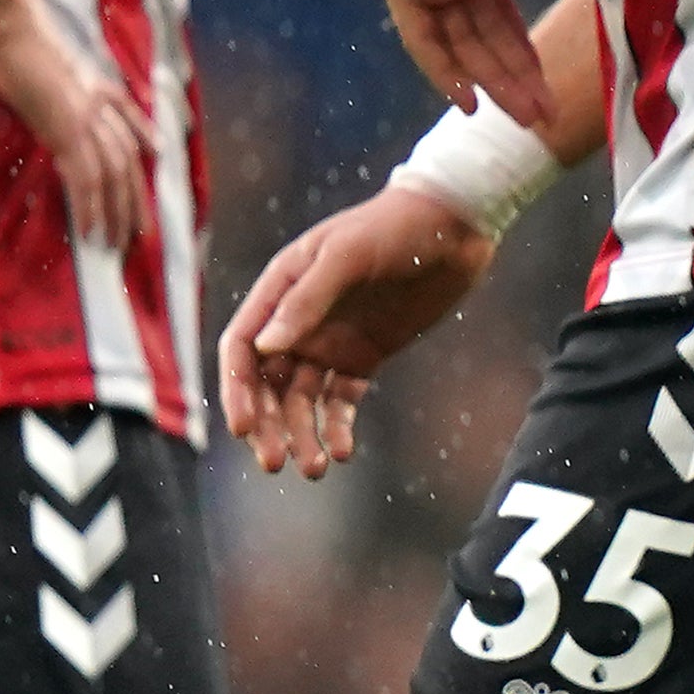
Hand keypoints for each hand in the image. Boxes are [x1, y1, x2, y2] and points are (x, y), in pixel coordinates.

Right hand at [0, 0, 149, 255]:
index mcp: (75, 77)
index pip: (119, 113)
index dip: (136, 137)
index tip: (151, 158)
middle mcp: (88, 96)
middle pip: (126, 153)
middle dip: (133, 194)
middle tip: (138, 229)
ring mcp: (81, 111)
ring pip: (114, 172)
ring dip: (118, 211)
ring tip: (118, 245)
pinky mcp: (66, 124)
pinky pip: (88, 176)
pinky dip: (92, 207)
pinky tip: (92, 234)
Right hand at [217, 182, 498, 478]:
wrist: (455, 225)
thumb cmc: (395, 226)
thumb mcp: (347, 255)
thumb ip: (306, 300)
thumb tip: (263, 347)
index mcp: (281, 289)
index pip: (242, 349)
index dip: (237, 390)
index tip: (244, 428)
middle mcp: (299, 320)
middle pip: (267, 384)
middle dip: (267, 425)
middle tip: (274, 462)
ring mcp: (332, 340)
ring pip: (303, 400)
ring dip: (302, 435)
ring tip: (314, 468)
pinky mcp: (366, 356)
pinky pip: (342, 399)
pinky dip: (338, 427)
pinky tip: (343, 451)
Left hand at [365, 0, 585, 131]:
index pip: (495, 11)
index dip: (519, 49)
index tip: (548, 85)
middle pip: (478, 35)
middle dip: (512, 76)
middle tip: (545, 116)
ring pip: (457, 42)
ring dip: (491, 80)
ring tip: (526, 116)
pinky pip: (420, 35)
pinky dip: (443, 69)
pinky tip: (469, 101)